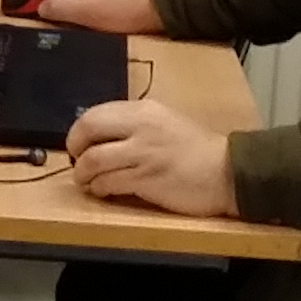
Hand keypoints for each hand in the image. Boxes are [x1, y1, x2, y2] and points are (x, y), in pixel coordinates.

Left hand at [64, 97, 238, 216]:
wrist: (226, 172)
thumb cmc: (196, 150)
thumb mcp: (164, 122)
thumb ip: (134, 125)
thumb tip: (100, 135)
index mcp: (144, 111)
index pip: (95, 113)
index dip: (78, 130)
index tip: (78, 144)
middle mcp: (141, 127)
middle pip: (88, 129)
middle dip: (74, 147)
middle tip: (76, 160)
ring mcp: (143, 154)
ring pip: (93, 160)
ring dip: (83, 173)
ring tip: (88, 180)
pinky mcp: (146, 180)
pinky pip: (108, 183)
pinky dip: (99, 188)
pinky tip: (104, 190)